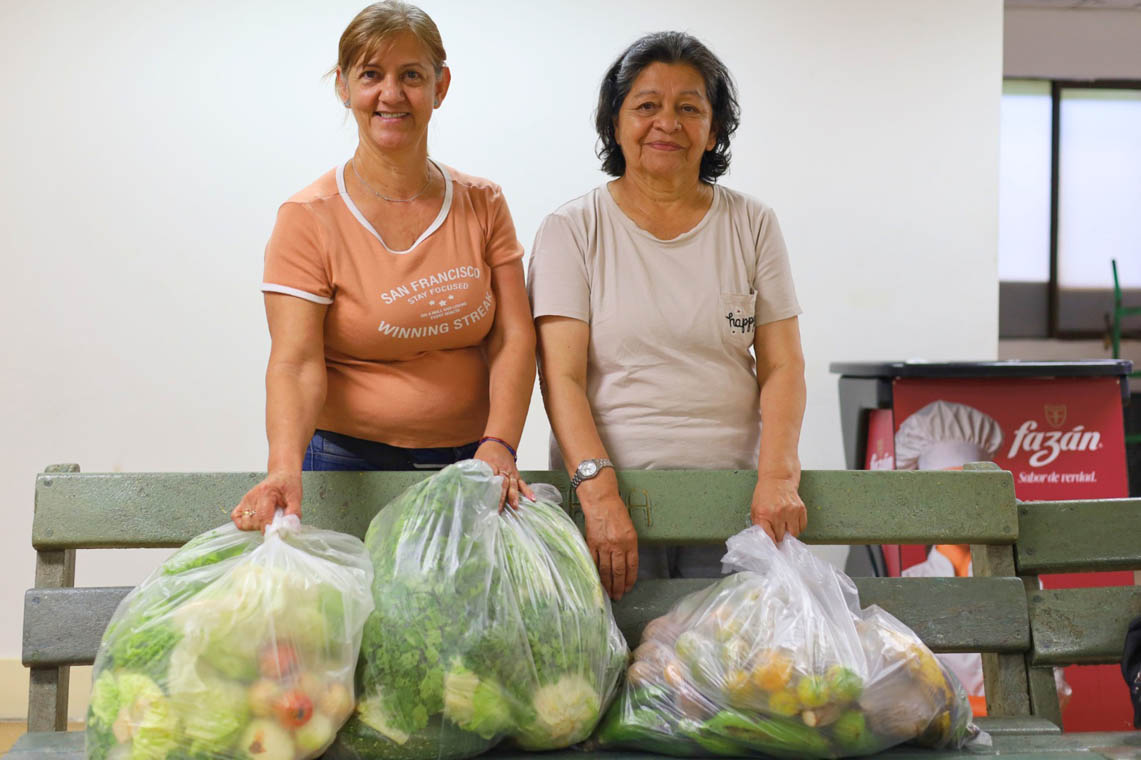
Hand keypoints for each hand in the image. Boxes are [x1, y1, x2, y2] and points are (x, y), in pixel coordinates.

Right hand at [231, 470, 301, 531]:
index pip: (263, 517)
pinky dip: (244, 523)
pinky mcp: (243, 502)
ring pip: (244, 523)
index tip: (276, 534)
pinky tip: (256, 520)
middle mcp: (253, 496)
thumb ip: (294, 513)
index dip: (269, 529)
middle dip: (264, 528)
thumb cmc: (288, 484)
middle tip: (274, 523)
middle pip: (253, 522)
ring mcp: (246, 499)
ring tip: (266, 520)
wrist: (282, 474)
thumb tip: (289, 527)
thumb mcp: (296, 497)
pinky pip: (236, 517)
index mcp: (267, 493)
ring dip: (255, 526)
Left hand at [474, 441, 533, 510]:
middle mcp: (502, 469)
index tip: (487, 500)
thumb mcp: (477, 461)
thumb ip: (474, 473)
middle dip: (501, 497)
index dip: (489, 489)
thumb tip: (464, 485)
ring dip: (514, 496)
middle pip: (502, 483)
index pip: (490, 479)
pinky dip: (527, 490)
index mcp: (491, 465)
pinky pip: (522, 483)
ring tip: (515, 506)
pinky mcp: (516, 475)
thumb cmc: (486, 453)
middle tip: (499, 509)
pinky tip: (531, 498)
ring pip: (513, 484)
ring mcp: (510, 472)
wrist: (499, 443)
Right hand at [580, 484, 637, 599]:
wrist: (601, 501)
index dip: (630, 579)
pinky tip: (597, 581)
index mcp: (630, 541)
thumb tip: (626, 562)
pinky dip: (596, 573)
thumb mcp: (629, 528)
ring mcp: (604, 545)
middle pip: (618, 571)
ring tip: (608, 593)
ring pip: (606, 570)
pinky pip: (594, 562)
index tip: (628, 588)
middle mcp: (618, 545)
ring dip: (607, 583)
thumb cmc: (616, 511)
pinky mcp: (592, 543)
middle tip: (618, 596)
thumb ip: (629, 545)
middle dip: (618, 586)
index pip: (632, 566)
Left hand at [750, 474, 805, 541]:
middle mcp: (778, 513)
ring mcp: (791, 511)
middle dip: (779, 538)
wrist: (778, 479)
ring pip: (793, 534)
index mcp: (764, 513)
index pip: (768, 536)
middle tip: (777, 535)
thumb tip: (762, 539)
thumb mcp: (755, 508)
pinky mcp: (801, 509)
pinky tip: (792, 523)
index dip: (770, 543)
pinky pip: (802, 526)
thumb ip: (758, 523)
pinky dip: (798, 528)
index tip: (771, 545)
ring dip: (789, 534)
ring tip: (785, 530)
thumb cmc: (765, 493)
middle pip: (781, 537)